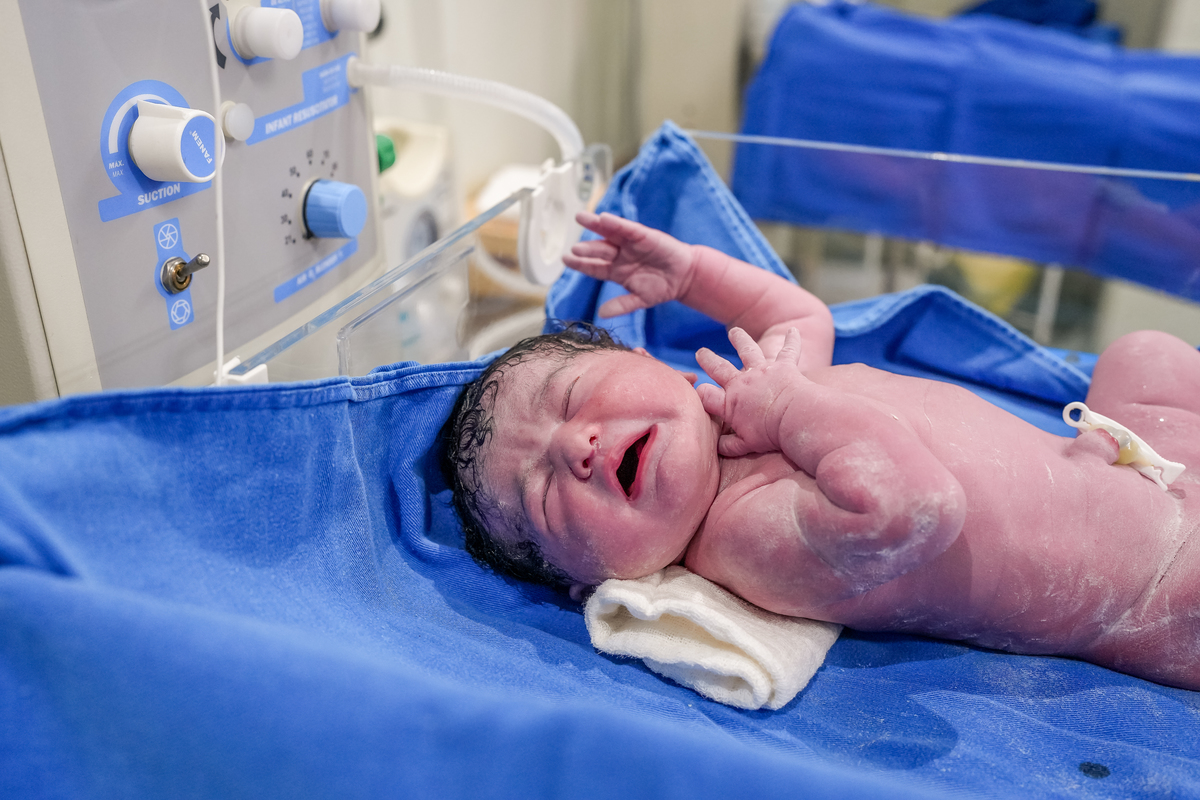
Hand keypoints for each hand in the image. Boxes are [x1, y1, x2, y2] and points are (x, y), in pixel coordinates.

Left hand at [562, 212, 696, 317]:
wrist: (685, 277)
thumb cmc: (662, 287)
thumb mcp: (640, 299)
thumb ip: (622, 305)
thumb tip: (601, 314)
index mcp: (616, 271)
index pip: (594, 267)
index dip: (580, 264)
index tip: (566, 260)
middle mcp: (620, 255)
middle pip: (599, 250)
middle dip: (587, 249)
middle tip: (573, 249)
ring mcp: (631, 244)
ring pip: (609, 234)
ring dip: (596, 225)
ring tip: (581, 218)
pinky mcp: (644, 235)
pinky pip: (628, 229)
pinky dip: (617, 224)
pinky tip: (604, 218)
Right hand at [695, 327, 806, 457]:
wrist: (793, 419)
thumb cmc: (770, 435)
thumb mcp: (746, 445)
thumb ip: (729, 445)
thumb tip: (717, 447)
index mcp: (730, 403)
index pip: (705, 395)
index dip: (698, 392)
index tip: (694, 390)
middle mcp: (742, 382)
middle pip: (719, 367)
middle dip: (708, 360)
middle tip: (701, 353)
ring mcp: (762, 371)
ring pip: (748, 351)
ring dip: (741, 340)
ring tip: (734, 332)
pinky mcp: (783, 367)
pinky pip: (788, 350)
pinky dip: (792, 340)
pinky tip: (793, 330)